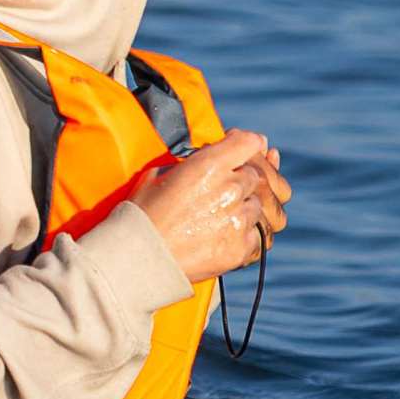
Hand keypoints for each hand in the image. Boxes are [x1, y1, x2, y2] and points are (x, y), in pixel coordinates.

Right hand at [123, 130, 292, 282]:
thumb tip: (221, 149)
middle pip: (258, 175)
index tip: (243, 150)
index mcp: (209, 165)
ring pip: (261, 206)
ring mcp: (239, 220)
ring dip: (248, 208)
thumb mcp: (162, 173)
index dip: (248, 145)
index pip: (250, 142)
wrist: (138, 256)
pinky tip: (230, 234)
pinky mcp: (241, 248)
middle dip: (245, 179)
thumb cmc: (143, 212)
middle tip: (227, 188)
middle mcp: (230, 189)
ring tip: (226, 214)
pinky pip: (261, 237)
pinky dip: (249, 235)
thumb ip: (198, 159)